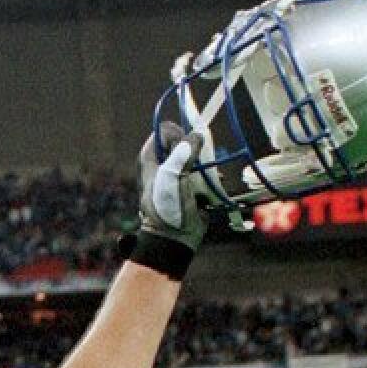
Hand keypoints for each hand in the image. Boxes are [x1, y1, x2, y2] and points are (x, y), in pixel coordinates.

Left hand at [138, 121, 206, 250]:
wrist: (174, 236)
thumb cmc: (167, 205)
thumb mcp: (172, 176)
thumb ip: (183, 153)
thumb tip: (196, 135)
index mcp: (151, 158)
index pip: (165, 131)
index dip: (177, 134)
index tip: (184, 148)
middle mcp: (163, 163)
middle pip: (184, 142)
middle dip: (196, 150)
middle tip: (198, 163)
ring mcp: (178, 174)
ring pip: (198, 157)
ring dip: (206, 164)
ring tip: (208, 175)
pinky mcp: (191, 186)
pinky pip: (205, 173)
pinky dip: (212, 177)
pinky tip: (214, 184)